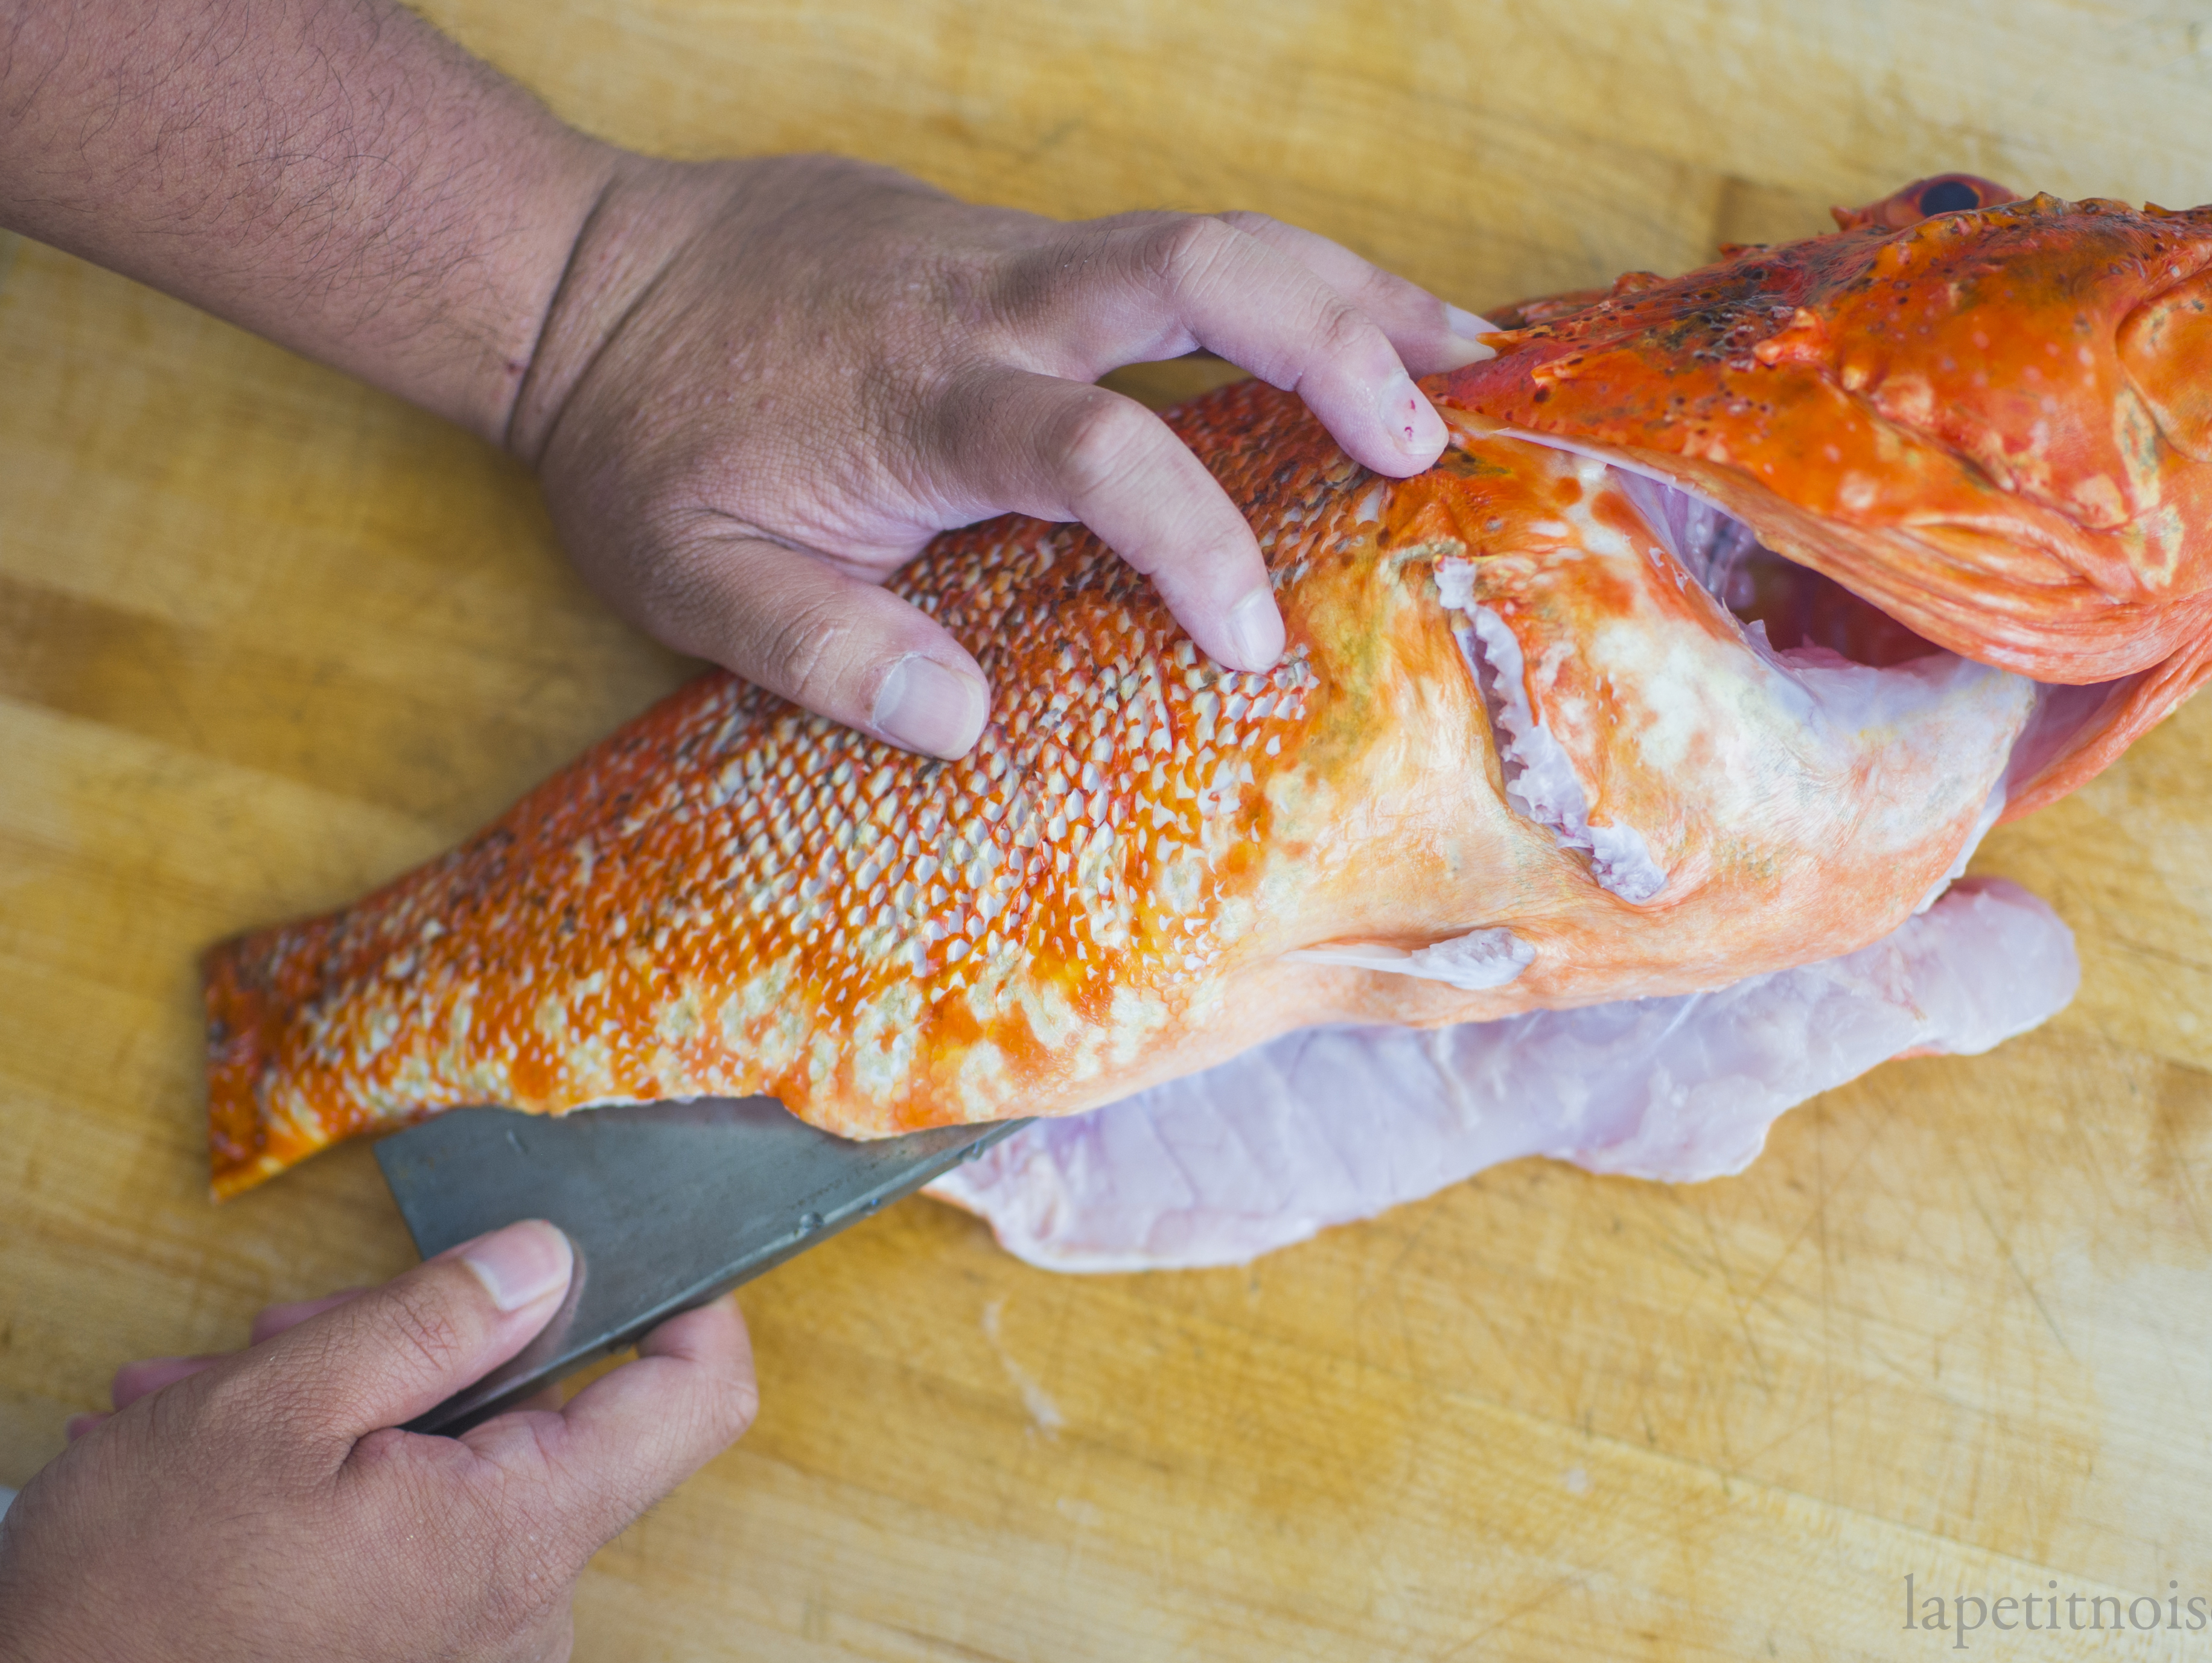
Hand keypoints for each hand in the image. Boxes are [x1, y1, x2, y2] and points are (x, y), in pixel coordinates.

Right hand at [0, 1221, 756, 1662]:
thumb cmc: (138, 1593)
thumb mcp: (278, 1404)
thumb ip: (433, 1320)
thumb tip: (548, 1257)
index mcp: (523, 1530)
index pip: (697, 1400)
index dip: (690, 1308)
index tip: (640, 1252)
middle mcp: (525, 1600)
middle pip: (545, 1415)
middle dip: (423, 1347)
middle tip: (293, 1334)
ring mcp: (471, 1636)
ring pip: (458, 1461)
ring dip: (350, 1405)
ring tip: (217, 1403)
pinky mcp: (414, 1654)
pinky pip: (414, 1526)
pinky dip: (335, 1475)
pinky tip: (226, 1461)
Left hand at [510, 154, 1497, 756]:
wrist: (584, 274)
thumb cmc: (648, 437)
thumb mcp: (687, 572)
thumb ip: (818, 645)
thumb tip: (965, 721)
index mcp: (922, 395)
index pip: (1091, 442)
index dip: (1189, 535)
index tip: (1252, 638)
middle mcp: (990, 301)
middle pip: (1196, 265)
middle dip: (1330, 341)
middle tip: (1429, 446)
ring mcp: (1017, 257)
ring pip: (1214, 235)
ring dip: (1348, 295)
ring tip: (1470, 365)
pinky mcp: (1028, 250)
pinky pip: (1182, 251)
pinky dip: (1291, 288)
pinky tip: (1363, 334)